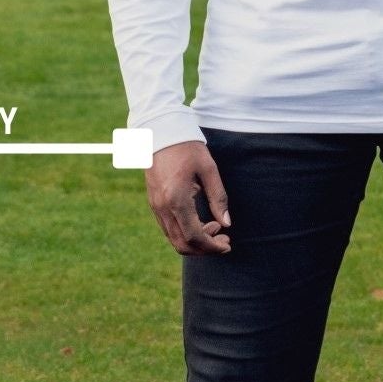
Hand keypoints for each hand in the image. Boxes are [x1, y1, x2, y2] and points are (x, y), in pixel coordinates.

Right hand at [146, 141, 231, 255]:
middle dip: (205, 248)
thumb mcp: (209, 169)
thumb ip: (218, 197)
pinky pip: (169, 228)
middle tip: (224, 240)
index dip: (212, 246)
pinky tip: (201, 221)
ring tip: (215, 227)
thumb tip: (227, 223)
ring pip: (174, 239)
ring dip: (195, 241)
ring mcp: (156, 206)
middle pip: (182, 244)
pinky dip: (185, 232)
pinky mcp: (154, 203)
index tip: (227, 244)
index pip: (195, 237)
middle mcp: (163, 207)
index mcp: (177, 199)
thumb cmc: (187, 147)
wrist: (160, 132)